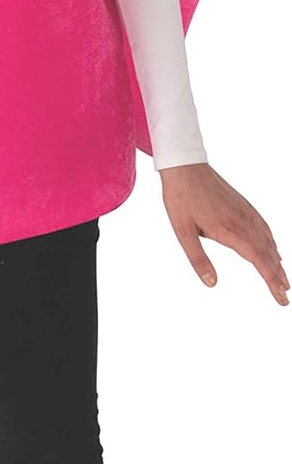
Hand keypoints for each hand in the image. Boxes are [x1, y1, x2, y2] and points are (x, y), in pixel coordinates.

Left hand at [159, 162, 289, 306]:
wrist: (184, 165)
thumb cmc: (181, 197)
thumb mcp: (183, 231)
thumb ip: (198, 259)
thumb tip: (212, 283)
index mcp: (230, 230)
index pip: (259, 260)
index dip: (271, 281)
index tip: (281, 298)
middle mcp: (242, 221)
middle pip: (267, 253)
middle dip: (278, 276)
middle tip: (285, 296)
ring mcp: (244, 210)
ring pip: (267, 239)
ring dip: (276, 260)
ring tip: (282, 278)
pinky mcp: (241, 203)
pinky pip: (262, 225)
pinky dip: (271, 240)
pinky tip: (272, 247)